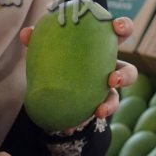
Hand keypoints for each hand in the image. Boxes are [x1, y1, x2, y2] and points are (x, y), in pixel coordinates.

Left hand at [19, 16, 138, 130]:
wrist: (53, 86)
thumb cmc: (58, 56)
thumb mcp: (47, 45)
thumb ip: (38, 38)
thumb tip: (27, 33)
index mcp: (103, 47)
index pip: (120, 34)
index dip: (124, 28)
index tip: (118, 27)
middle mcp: (109, 70)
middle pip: (129, 71)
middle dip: (126, 75)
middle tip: (114, 79)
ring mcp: (104, 91)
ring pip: (116, 98)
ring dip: (111, 104)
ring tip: (100, 110)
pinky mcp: (93, 108)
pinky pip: (91, 116)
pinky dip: (81, 121)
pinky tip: (69, 128)